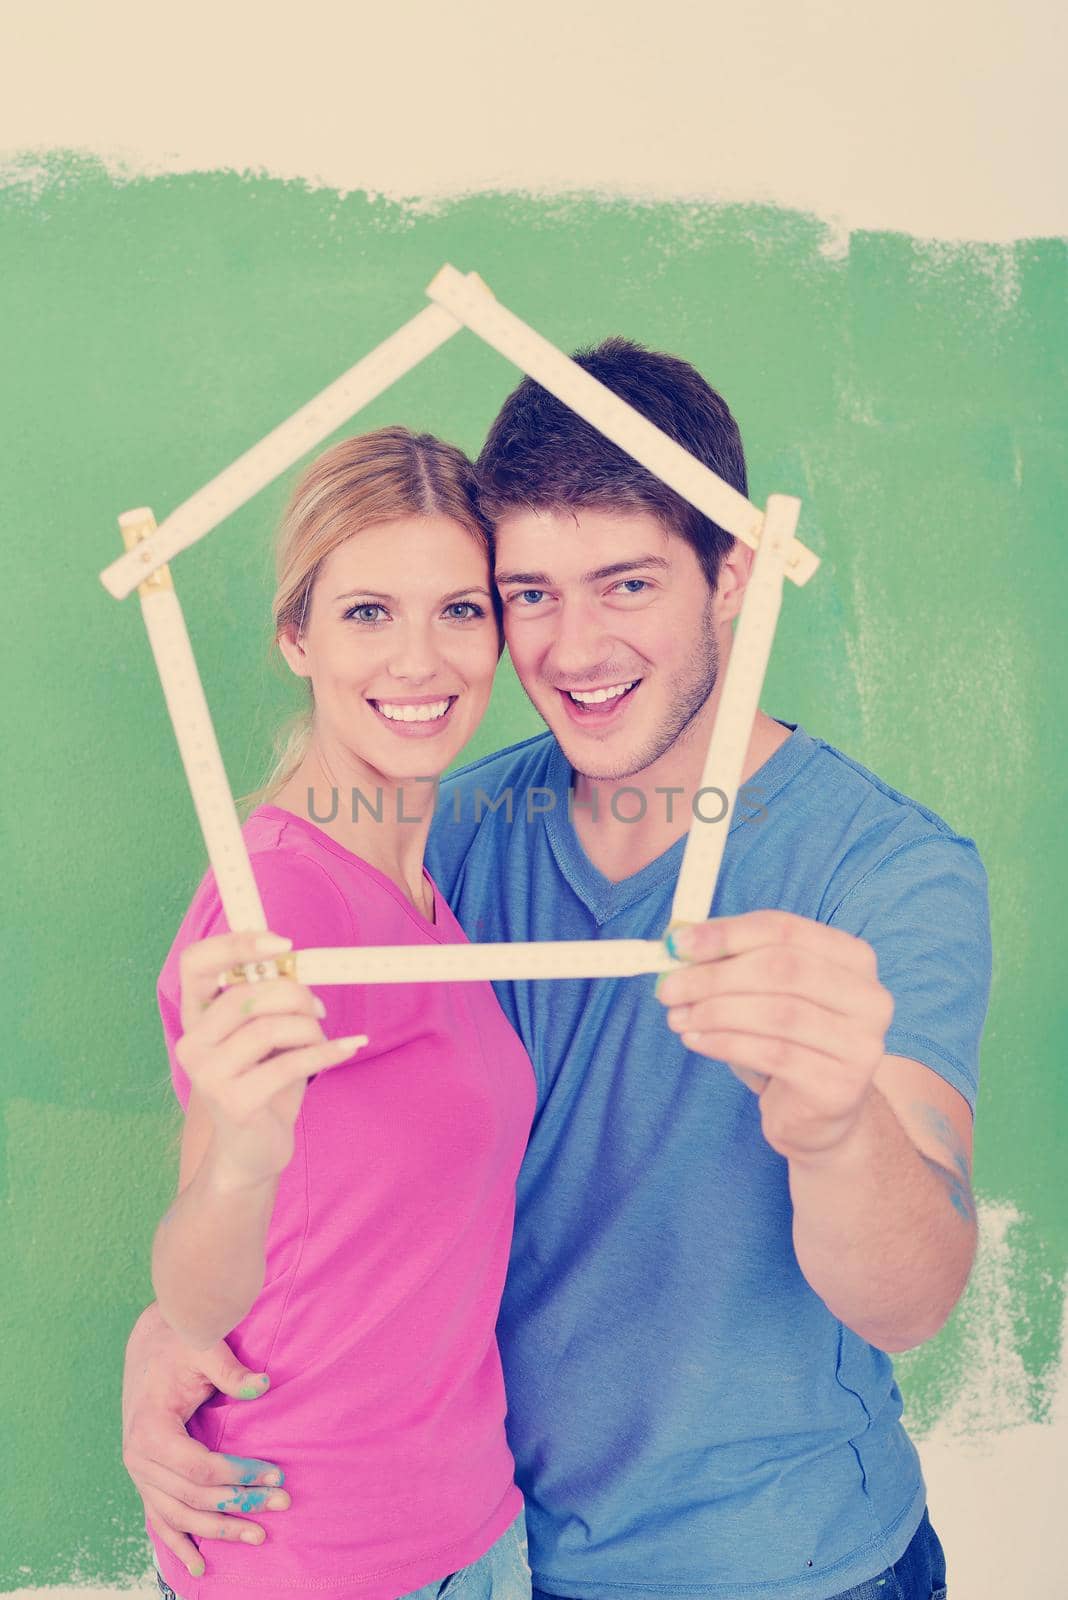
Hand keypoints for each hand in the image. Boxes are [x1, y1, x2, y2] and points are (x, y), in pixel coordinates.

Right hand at [121, 1303, 290, 1577]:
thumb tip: (264, 1385)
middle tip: (281, 1504)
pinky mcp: (146, 1478)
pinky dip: (179, 1545)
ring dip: (218, 1530)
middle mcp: (138, 1458)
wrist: (151, 1344)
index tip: (275, 1475)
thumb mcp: (204, 1348)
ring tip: (258, 1536)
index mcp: (150, 1429)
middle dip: (239, 1504)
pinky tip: (199, 1567)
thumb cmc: (181, 1344)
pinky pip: (161, 1519)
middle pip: (193, 1497)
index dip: (239, 1475)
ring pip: (179, 1516)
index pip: (199, 1468)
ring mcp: (139, 1473)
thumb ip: (231, 1369)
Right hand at [176, 931, 367, 1186]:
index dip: (236, 944)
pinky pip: (290, 1063)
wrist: (252, 1151)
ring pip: (269, 1027)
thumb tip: (297, 962)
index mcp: (195, 1019)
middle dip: (294, 994)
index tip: (283, 943)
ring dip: (309, 1028)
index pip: (195, 964)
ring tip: (321, 1037)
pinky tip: (349, 1046)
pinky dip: (327, 1051)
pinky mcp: (234, 1102)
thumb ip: (268, 1000)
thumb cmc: (263, 1083)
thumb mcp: (264, 1035)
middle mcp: (192, 1044)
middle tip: (318, 1008)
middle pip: (246, 995)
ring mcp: (208, 1075)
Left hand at [656, 911, 894, 1160]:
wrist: (816, 1115)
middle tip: (668, 988)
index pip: (785, 930)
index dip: (727, 933)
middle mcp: (869, 997)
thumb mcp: (762, 993)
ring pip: (777, 1014)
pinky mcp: (840, 1086)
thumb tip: (677, 944)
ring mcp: (861, 1044)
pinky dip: (725, 1043)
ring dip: (716, 1012)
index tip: (676, 944)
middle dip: (716, 976)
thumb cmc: (786, 1041)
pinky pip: (773, 1054)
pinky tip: (697, 1041)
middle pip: (783, 969)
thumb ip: (729, 963)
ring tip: (678, 1018)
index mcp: (852, 958)